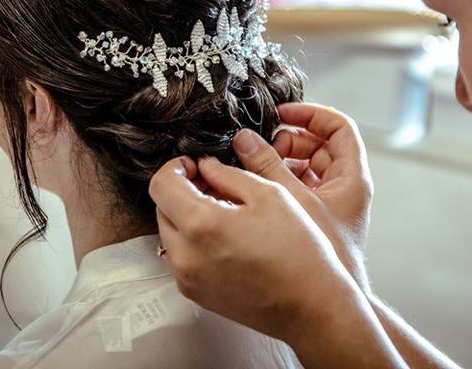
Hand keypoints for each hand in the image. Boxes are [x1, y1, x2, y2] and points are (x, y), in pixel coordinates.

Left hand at [148, 156, 373, 355]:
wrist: (311, 306)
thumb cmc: (298, 253)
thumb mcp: (269, 195)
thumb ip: (228, 174)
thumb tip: (206, 166)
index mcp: (201, 225)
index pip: (160, 184)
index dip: (175, 167)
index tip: (193, 164)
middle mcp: (186, 255)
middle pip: (161, 209)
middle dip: (182, 191)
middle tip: (212, 185)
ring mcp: (188, 279)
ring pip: (170, 234)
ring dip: (187, 217)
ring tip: (223, 212)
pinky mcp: (195, 294)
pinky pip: (181, 257)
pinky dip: (194, 241)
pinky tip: (226, 237)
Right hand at [255, 103, 374, 291]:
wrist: (328, 304)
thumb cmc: (322, 257)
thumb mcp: (291, 201)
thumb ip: (266, 166)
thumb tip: (243, 140)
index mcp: (351, 177)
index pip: (338, 126)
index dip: (311, 113)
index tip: (283, 113)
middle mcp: (343, 187)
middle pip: (317, 144)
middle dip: (286, 140)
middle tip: (259, 146)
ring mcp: (329, 203)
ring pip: (303, 166)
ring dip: (277, 162)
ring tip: (252, 168)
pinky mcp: (314, 217)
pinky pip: (296, 187)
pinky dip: (277, 182)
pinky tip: (255, 188)